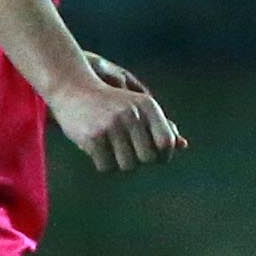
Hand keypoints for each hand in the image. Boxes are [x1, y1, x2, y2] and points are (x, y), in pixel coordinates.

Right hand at [49, 57, 182, 172]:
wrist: (72, 88)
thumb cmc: (110, 102)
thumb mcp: (138, 106)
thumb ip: (161, 125)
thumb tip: (183, 145)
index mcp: (147, 106)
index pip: (167, 143)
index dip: (164, 156)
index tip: (156, 157)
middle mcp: (131, 114)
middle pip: (148, 158)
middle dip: (140, 160)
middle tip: (130, 153)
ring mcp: (111, 126)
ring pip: (128, 165)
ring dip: (121, 164)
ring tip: (114, 152)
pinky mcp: (92, 137)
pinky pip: (106, 167)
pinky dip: (104, 165)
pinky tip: (100, 153)